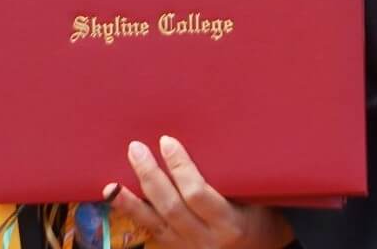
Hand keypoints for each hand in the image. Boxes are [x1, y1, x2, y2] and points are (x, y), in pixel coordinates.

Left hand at [107, 136, 292, 247]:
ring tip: (113, 181)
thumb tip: (217, 138)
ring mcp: (188, 248)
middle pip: (170, 207)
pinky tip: (117, 199)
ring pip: (154, 223)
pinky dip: (132, 215)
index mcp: (229, 224)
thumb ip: (235, 179)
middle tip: (136, 148)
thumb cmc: (263, 220)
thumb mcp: (258, 200)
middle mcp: (205, 240)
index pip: (197, 194)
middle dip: (150, 176)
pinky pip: (150, 232)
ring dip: (131, 200)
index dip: (180, 167)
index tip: (168, 141)